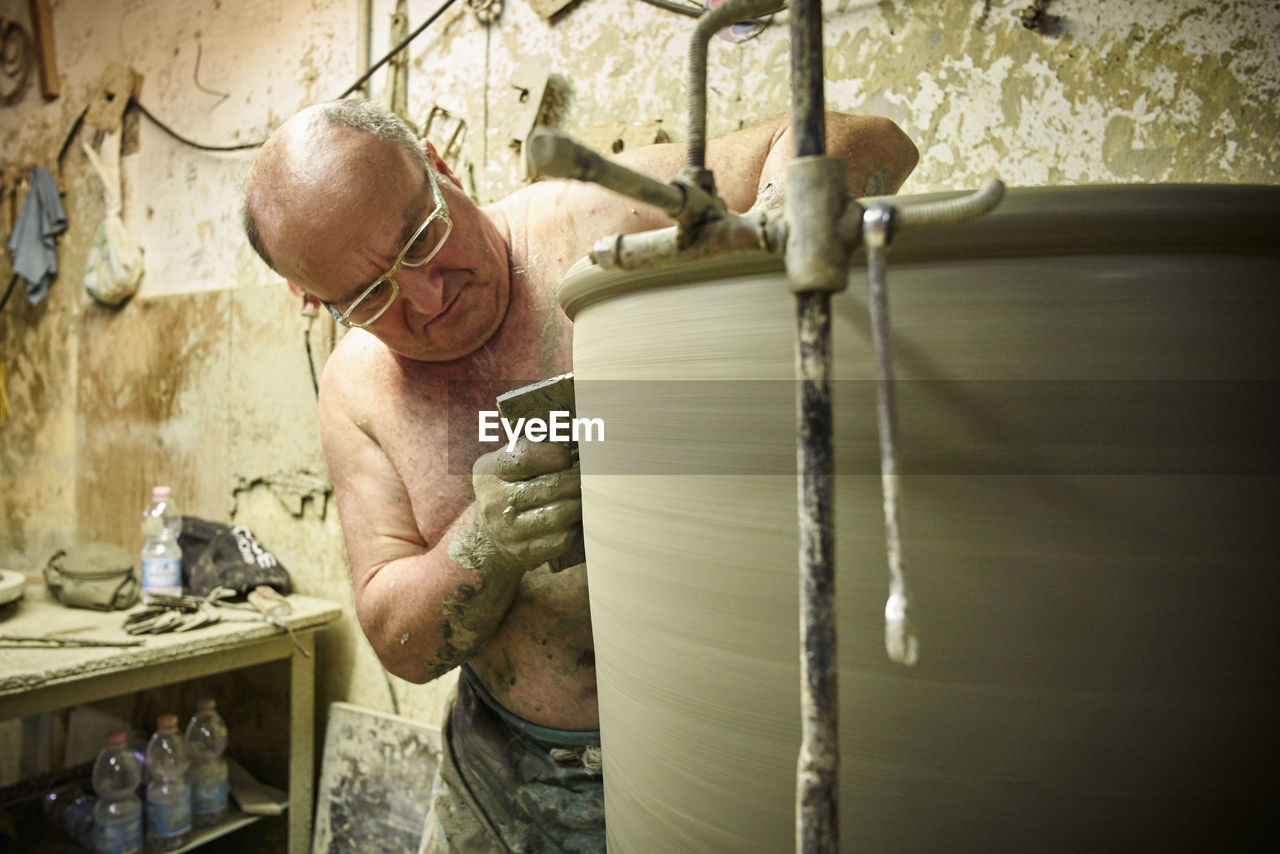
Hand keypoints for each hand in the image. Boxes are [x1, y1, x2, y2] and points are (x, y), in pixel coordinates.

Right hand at [472, 438, 581, 570]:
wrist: (490, 532)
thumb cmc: (510, 485)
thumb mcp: (508, 462)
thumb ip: (534, 449)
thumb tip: (580, 435)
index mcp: (489, 471)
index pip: (524, 457)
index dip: (554, 455)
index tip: (568, 456)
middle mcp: (494, 501)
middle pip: (547, 487)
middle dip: (575, 480)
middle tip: (593, 475)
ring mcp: (507, 531)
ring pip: (557, 514)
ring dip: (579, 504)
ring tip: (588, 495)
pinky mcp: (523, 552)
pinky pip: (560, 539)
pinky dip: (575, 527)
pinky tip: (578, 518)